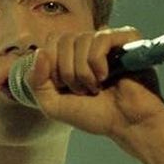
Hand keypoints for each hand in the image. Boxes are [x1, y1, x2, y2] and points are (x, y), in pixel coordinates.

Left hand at [26, 26, 163, 140]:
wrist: (127, 124)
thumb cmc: (95, 115)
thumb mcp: (53, 105)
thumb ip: (36, 82)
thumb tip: (40, 52)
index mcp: (72, 56)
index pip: (50, 43)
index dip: (51, 66)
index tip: (64, 88)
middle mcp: (88, 45)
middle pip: (61, 39)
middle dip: (66, 72)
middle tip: (82, 90)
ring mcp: (108, 40)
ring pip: (80, 40)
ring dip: (83, 72)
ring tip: (95, 87)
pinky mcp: (126, 39)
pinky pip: (100, 39)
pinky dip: (97, 63)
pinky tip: (106, 76)